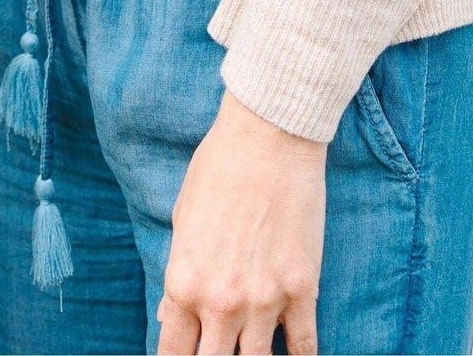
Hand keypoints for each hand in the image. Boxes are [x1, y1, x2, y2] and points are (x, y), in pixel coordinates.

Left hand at [158, 90, 325, 353]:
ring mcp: (265, 300)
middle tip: (216, 348)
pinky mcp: (303, 289)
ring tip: (248, 347)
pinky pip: (305, 347)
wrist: (267, 137)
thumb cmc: (217, 170)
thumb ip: (178, 277)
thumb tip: (168, 316)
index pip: (173, 351)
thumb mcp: (182, 221)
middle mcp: (221, 301)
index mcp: (183, 282)